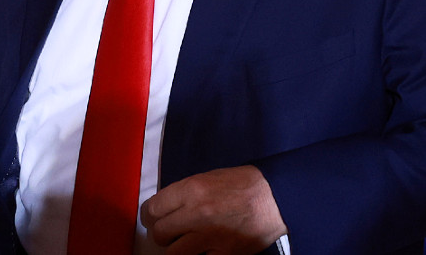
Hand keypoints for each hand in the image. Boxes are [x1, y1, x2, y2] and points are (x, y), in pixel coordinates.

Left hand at [140, 165, 286, 254]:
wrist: (276, 198)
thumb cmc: (243, 184)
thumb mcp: (209, 178)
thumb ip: (185, 194)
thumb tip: (167, 208)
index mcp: (191, 189)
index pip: (152, 209)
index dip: (149, 216)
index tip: (153, 219)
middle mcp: (195, 213)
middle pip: (158, 233)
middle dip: (161, 234)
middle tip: (168, 233)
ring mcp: (208, 236)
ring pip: (172, 253)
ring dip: (175, 249)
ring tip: (183, 243)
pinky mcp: (222, 254)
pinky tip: (203, 249)